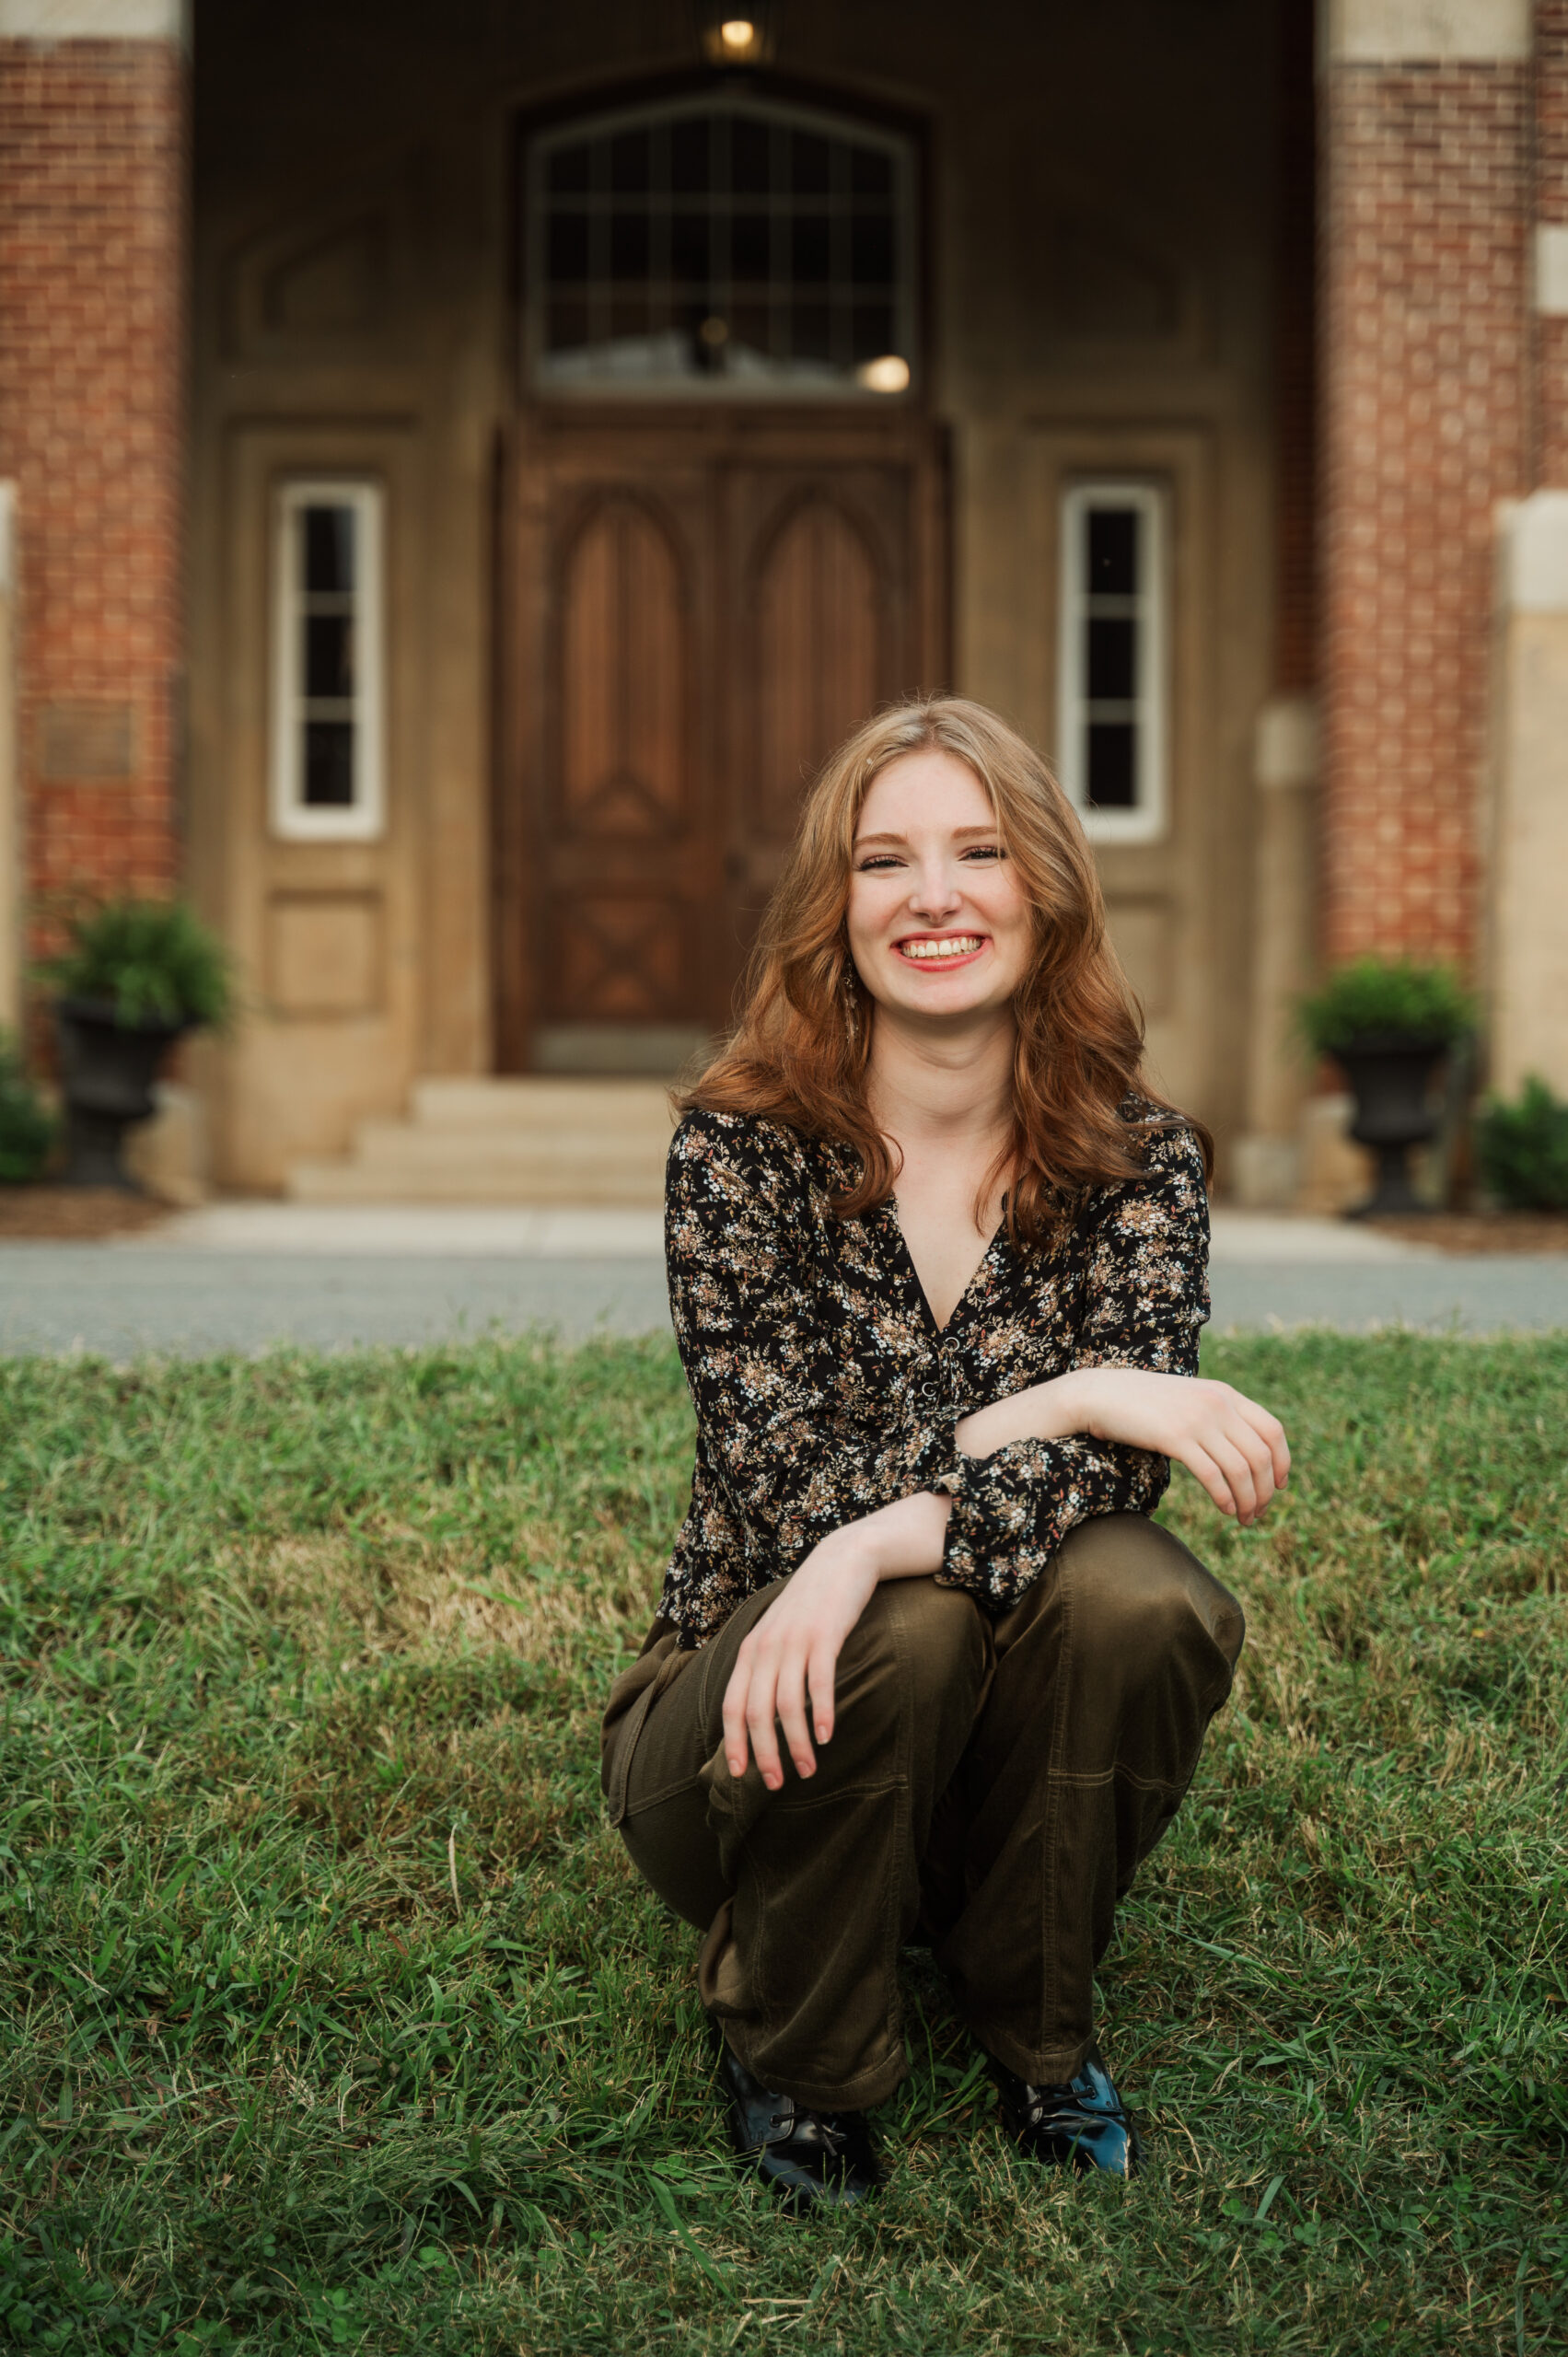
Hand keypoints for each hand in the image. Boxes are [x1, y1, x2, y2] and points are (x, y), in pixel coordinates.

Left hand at [721, 1533, 878, 1790]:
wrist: (841, 1560)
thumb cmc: (811, 1606)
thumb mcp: (777, 1633)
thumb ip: (766, 1667)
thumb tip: (761, 1715)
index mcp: (750, 1651)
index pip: (732, 1705)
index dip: (733, 1742)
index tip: (741, 1775)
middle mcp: (766, 1647)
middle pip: (756, 1712)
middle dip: (764, 1753)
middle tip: (776, 1784)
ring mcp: (794, 1641)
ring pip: (787, 1704)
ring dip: (796, 1743)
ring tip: (808, 1770)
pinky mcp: (825, 1635)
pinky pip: (819, 1681)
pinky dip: (821, 1712)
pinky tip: (826, 1737)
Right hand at [1070, 1366, 1289, 1525]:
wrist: (1101, 1394)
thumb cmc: (1144, 1403)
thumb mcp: (1190, 1400)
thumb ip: (1217, 1416)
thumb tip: (1243, 1450)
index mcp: (1225, 1393)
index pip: (1273, 1430)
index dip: (1283, 1462)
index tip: (1279, 1486)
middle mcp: (1217, 1404)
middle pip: (1261, 1456)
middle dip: (1265, 1491)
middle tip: (1259, 1512)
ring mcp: (1196, 1420)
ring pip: (1240, 1470)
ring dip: (1248, 1500)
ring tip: (1244, 1518)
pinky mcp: (1175, 1438)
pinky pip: (1213, 1475)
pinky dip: (1225, 1498)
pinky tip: (1225, 1509)